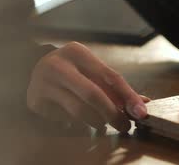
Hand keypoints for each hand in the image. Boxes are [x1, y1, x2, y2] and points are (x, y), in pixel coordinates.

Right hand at [27, 42, 148, 131]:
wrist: (35, 69)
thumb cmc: (73, 70)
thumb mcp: (92, 71)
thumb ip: (116, 87)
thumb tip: (143, 103)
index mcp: (77, 52)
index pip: (110, 75)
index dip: (128, 95)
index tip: (141, 112)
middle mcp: (57, 64)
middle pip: (93, 94)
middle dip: (113, 113)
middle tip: (124, 125)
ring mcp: (42, 82)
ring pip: (78, 110)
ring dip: (97, 121)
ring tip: (104, 123)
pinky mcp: (34, 100)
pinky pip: (64, 118)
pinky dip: (77, 122)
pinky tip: (80, 119)